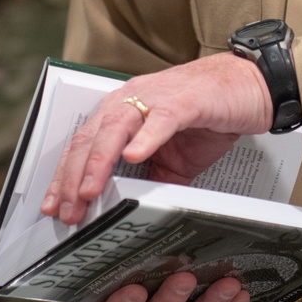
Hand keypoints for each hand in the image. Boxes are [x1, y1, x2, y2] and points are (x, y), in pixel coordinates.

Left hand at [41, 52, 272, 301]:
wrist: (248, 87)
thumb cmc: (207, 116)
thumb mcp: (172, 159)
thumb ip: (149, 180)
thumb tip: (130, 215)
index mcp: (121, 113)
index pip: (83, 145)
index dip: (64, 176)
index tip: (53, 207)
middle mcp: (130, 101)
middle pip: (90, 138)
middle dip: (73, 177)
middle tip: (66, 211)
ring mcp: (155, 98)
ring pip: (115, 128)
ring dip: (99, 161)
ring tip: (88, 191)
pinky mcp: (185, 100)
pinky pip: (160, 119)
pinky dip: (145, 138)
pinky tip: (135, 156)